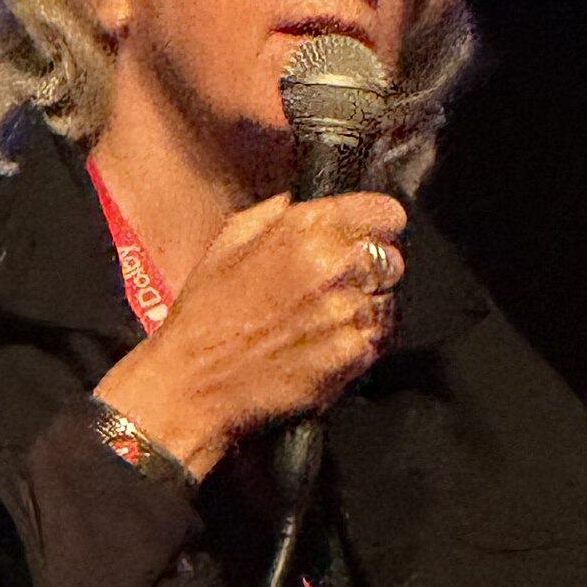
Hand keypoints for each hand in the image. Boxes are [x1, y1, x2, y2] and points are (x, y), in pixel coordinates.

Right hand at [92, 191, 406, 480]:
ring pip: (385, 303)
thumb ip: (273, 214)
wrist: (195, 385)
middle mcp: (330, 267)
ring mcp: (343, 313)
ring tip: (323, 324)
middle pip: (392, 259)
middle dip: (372, 271)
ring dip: (365, 311)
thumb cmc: (205, 319)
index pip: (385, 213)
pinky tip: (323, 348)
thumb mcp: (226, 243)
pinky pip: (376, 342)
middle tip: (338, 288)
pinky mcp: (350, 355)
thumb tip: (300, 202)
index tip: (375, 234)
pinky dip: (358, 345)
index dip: (381, 225)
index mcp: (302, 231)